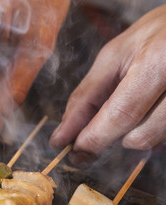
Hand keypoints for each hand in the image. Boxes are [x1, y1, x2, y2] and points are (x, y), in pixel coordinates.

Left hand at [50, 5, 165, 164]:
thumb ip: (87, 96)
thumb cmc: (152, 37)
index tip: (71, 150)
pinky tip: (143, 108)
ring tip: (127, 105)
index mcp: (158, 64)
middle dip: (105, 139)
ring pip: (149, 139)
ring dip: (127, 132)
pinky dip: (143, 128)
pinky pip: (160, 135)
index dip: (92, 138)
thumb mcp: (114, 56)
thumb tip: (64, 133)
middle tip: (87, 136)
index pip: (120, 114)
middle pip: (138, 136)